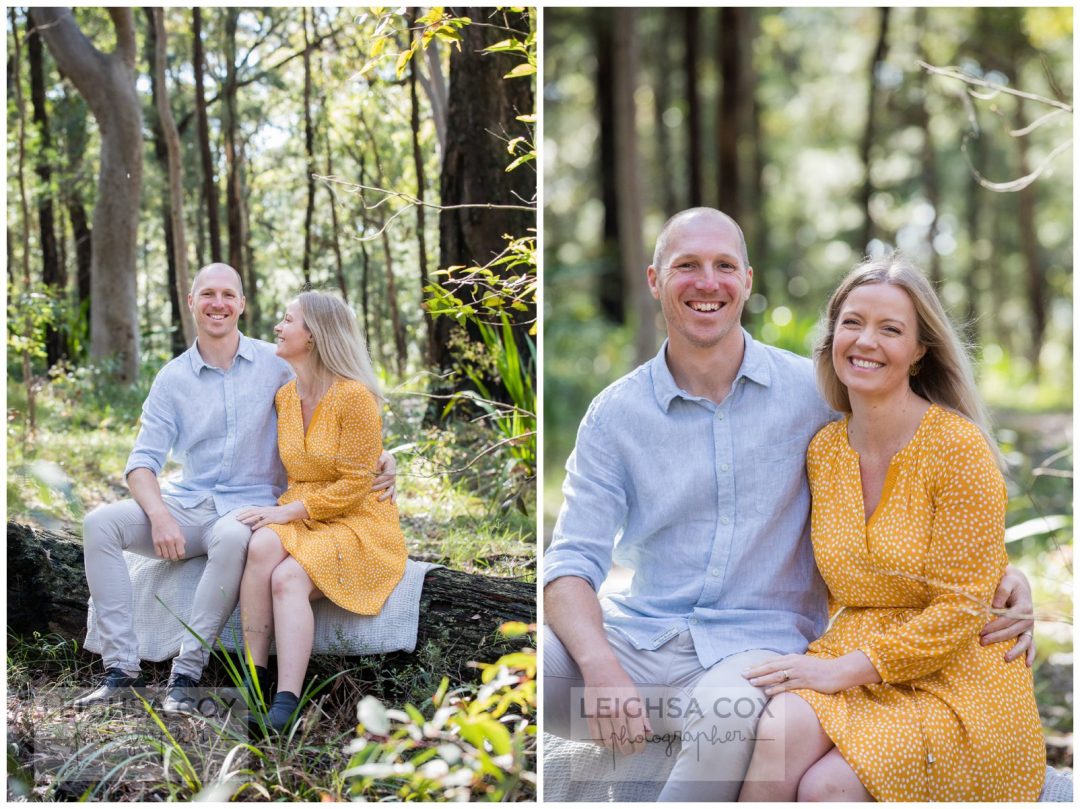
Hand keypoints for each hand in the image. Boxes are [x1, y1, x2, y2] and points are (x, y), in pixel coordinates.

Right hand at [151, 513, 185, 560]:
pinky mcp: (155, 542)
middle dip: (175, 558)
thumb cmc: (171, 524)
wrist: (160, 518)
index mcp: (177, 538)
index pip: (181, 552)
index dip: (182, 556)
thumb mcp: (179, 531)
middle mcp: (170, 541)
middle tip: (176, 558)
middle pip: (173, 556)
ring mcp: (162, 542)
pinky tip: (164, 553)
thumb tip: (182, 550)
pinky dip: (161, 555)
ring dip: (168, 557)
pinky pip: (158, 554)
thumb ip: (182, 540)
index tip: (181, 557)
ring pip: (166, 556)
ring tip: (170, 555)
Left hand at [235, 504, 299, 530]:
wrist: (289, 511)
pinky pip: (263, 522)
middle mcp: (264, 511)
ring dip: (248, 519)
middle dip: (243, 515)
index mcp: (263, 509)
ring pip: (256, 517)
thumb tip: (257, 518)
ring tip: (242, 522)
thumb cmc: (280, 513)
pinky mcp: (272, 519)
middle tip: (236, 518)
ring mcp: (268, 515)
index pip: (251, 510)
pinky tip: (253, 528)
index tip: (237, 515)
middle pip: (252, 512)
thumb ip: (264, 514)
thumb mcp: (270, 512)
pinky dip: (257, 525)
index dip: (244, 512)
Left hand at [372, 450, 396, 502]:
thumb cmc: (382, 458)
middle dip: (377, 488)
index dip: (377, 480)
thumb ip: (379, 461)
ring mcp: (393, 482)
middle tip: (368, 490)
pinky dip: (394, 497)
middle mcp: (393, 477)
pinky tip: (391, 503)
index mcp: (390, 470)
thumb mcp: (381, 457)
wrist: (388, 459)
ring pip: (390, 490)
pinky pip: (394, 492)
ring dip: (385, 495)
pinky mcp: (393, 485)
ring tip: (378, 499)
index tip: (370, 483)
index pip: (384, 477)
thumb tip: (376, 469)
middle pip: (385, 484)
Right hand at [580, 668, 652, 755]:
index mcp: (632, 709)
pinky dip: (602, 744)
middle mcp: (617, 714)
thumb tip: (649, 734)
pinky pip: (596, 739)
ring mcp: (602, 715)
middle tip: (629, 750)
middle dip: (628, 751)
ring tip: (619, 745)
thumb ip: (643, 717)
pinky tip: (607, 740)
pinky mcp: (590, 716)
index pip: (638, 738)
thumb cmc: (621, 683)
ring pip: (610, 744)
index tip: (639, 748)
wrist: (601, 670)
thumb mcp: (637, 697)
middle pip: (624, 744)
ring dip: (616, 748)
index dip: (640, 748)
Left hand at [743, 653, 861, 695]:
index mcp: (792, 658)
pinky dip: (776, 688)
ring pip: (776, 675)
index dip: (758, 665)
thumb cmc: (820, 669)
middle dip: (756, 671)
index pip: (771, 661)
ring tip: (751, 683)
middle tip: (743, 674)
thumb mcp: (803, 664)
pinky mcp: (805, 682)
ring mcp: (799, 673)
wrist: (838, 671)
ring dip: (763, 679)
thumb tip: (779, 671)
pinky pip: (787, 685)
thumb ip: (791, 666)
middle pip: (770, 667)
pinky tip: (767, 691)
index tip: (746, 669)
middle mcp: (793, 663)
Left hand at [981, 564, 1035, 665]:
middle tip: (981, 642)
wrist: (1018, 584)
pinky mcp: (1027, 631)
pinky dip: (1030, 654)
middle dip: (997, 638)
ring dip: (1015, 651)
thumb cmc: (1009, 582)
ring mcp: (1029, 626)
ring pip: (1024, 642)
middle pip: (1012, 632)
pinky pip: (1031, 644)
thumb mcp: (1006, 580)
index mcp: (1023, 607)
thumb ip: (1002, 591)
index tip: (980, 630)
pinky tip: (1026, 664)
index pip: (1007, 620)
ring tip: (1005, 659)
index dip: (993, 626)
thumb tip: (995, 605)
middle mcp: (1028, 618)